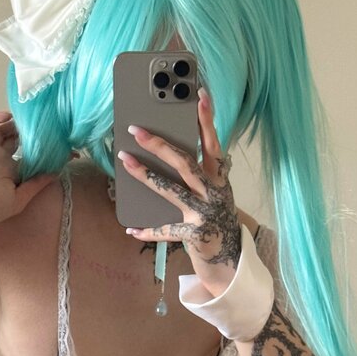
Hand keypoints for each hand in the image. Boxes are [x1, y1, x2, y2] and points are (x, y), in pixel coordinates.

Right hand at [0, 111, 69, 229]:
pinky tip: (6, 117)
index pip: (31, 157)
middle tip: (46, 127)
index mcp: (11, 172)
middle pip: (18, 139)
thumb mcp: (17, 201)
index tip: (65, 148)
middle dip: (31, 133)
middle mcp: (1, 158)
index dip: (45, 152)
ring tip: (29, 120)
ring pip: (3, 128)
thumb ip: (36, 185)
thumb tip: (56, 172)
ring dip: (15, 123)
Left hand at [116, 87, 240, 296]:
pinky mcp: (195, 235)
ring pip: (171, 189)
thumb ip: (199, 174)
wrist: (232, 261)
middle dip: (159, 143)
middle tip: (136, 129)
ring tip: (124, 159)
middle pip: (186, 162)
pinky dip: (147, 231)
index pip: (213, 143)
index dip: (207, 119)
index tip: (199, 94)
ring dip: (145, 174)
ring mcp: (205, 213)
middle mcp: (215, 192)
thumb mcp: (214, 193)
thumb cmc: (216, 221)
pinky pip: (166, 231)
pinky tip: (130, 229)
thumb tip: (166, 150)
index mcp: (220, 179)